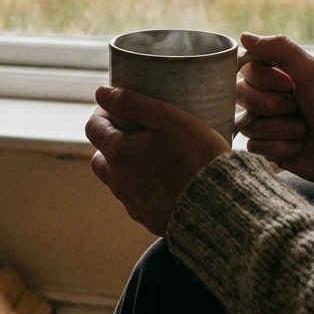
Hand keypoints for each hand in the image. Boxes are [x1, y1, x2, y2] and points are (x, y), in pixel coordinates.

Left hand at [85, 86, 231, 235]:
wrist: (220, 205)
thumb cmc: (197, 157)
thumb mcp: (168, 118)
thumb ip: (132, 103)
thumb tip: (101, 93)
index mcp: (118, 154)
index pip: (93, 128)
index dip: (104, 113)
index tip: (123, 109)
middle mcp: (118, 182)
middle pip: (101, 157)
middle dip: (112, 142)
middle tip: (139, 133)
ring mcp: (133, 204)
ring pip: (118, 180)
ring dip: (128, 166)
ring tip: (157, 156)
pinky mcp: (148, 220)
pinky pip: (138, 199)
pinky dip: (145, 187)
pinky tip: (168, 180)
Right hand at [236, 33, 313, 192]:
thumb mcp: (312, 71)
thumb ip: (279, 48)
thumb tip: (243, 36)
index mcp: (279, 74)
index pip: (246, 69)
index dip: (264, 79)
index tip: (288, 83)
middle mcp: (270, 96)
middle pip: (241, 95)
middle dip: (271, 105)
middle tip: (297, 108)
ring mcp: (268, 122)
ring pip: (247, 123)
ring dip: (279, 128)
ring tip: (302, 130)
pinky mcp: (269, 147)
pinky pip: (254, 145)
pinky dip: (279, 146)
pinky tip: (298, 146)